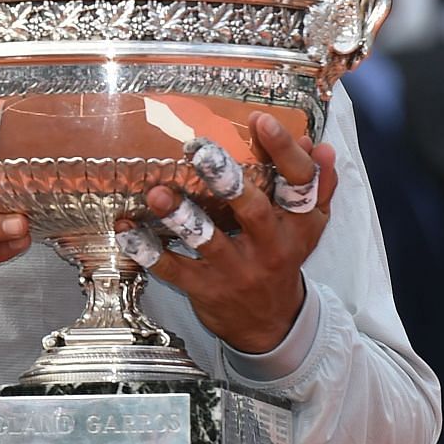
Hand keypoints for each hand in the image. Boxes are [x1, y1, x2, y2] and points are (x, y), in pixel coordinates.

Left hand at [121, 114, 335, 352]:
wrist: (271, 324)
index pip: (299, 183)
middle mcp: (271, 246)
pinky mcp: (205, 288)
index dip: (282, 151)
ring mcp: (236, 270)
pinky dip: (146, 249)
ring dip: (181, 215)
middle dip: (226, 180)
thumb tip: (318, 144)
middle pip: (253, 210)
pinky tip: (125, 227)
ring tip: (157, 193)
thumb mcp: (308, 226)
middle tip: (200, 150)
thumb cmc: (283, 258)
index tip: (259, 119)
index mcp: (299, 224)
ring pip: (208, 240)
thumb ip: (316, 185)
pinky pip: (173, 269)